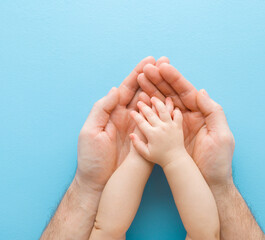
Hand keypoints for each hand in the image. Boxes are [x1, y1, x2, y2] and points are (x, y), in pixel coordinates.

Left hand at [75, 56, 168, 192]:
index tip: (148, 61)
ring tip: (171, 75)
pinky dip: (164, 110)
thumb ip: (102, 109)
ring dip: (160, 89)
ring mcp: (137, 127)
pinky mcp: (145, 138)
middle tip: (164, 62)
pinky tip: (173, 100)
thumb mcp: (91, 131)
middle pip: (141, 92)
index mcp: (112, 112)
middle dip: (152, 77)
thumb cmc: (92, 158)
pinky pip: (155, 122)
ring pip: (150, 104)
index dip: (137, 74)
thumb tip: (117, 90)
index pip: (126, 89)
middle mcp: (126, 116)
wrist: (99, 183)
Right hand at [129, 97, 184, 166]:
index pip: (141, 122)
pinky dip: (174, 110)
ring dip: (158, 103)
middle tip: (140, 101)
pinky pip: (177, 115)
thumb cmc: (159, 157)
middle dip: (144, 106)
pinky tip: (171, 106)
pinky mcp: (178, 127)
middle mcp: (161, 128)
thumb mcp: (145, 153)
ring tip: (153, 98)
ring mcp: (170, 126)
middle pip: (151, 114)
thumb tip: (131, 134)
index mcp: (152, 134)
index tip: (132, 112)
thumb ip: (137, 144)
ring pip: (164, 111)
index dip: (135, 116)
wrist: (175, 159)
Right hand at [137, 62, 234, 185]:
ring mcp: (178, 125)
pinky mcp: (170, 135)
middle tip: (146, 69)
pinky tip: (140, 98)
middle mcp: (189, 115)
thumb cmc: (217, 161)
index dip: (174, 78)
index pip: (186, 91)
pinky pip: (157, 119)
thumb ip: (213, 112)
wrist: (209, 183)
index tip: (162, 67)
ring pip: (162, 103)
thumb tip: (200, 92)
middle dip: (159, 80)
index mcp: (201, 112)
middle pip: (172, 93)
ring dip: (151, 90)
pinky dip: (148, 109)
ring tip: (140, 78)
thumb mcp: (221, 135)